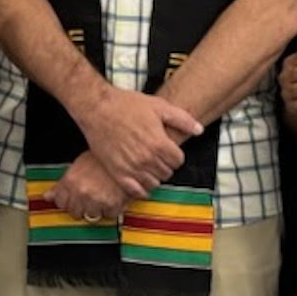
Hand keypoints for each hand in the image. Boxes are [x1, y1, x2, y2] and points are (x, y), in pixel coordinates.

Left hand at [49, 152, 125, 222]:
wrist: (126, 153)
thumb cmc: (103, 156)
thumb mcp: (79, 164)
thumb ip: (63, 183)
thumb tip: (48, 196)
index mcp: (70, 181)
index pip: (59, 202)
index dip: (66, 199)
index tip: (71, 198)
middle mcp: (81, 192)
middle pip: (74, 211)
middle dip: (80, 206)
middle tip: (88, 196)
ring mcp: (96, 200)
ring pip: (90, 216)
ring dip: (95, 208)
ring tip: (101, 195)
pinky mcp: (112, 205)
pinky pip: (108, 215)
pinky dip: (111, 209)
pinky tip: (112, 197)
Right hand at [75, 87, 195, 199]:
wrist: (97, 108)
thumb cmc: (126, 104)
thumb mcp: (158, 106)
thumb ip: (182, 119)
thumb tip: (199, 130)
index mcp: (159, 144)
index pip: (178, 161)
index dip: (175, 154)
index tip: (167, 149)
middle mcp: (147, 159)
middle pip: (167, 173)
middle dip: (165, 164)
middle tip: (157, 155)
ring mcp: (132, 167)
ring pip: (153, 183)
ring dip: (153, 176)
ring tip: (147, 165)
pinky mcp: (117, 172)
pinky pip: (135, 190)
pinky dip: (141, 189)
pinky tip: (139, 179)